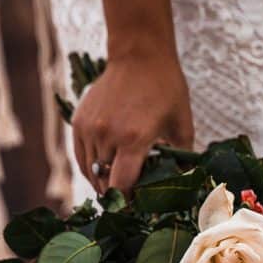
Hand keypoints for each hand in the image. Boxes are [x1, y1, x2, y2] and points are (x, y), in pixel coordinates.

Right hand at [72, 51, 193, 192]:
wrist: (139, 54)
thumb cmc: (166, 89)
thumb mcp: (182, 125)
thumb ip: (182, 158)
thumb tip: (182, 184)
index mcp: (134, 139)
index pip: (121, 186)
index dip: (127, 202)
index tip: (136, 208)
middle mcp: (107, 135)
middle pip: (104, 181)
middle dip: (116, 194)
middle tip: (128, 202)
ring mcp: (90, 127)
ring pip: (90, 170)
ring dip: (101, 182)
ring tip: (114, 188)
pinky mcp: (79, 120)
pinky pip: (80, 155)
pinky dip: (90, 167)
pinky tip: (102, 171)